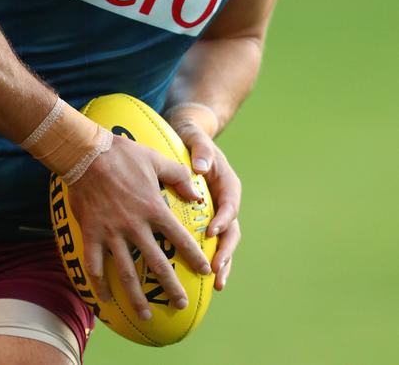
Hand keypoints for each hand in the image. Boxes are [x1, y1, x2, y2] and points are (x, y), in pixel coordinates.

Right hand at [66, 135, 212, 320]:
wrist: (86, 154)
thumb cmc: (122, 154)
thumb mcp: (155, 159)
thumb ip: (178, 176)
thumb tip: (197, 193)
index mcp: (153, 208)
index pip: (179, 238)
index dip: (194, 256)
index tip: (204, 272)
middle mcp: (135, 225)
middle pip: (157, 263)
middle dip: (171, 287)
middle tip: (181, 304)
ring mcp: (112, 232)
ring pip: (126, 272)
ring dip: (137, 297)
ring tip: (146, 315)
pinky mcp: (91, 233)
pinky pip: (94, 265)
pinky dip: (99, 284)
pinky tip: (104, 300)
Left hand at [173, 119, 241, 290]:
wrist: (190, 139)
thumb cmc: (193, 138)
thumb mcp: (197, 138)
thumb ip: (201, 151)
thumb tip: (201, 168)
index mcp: (228, 184)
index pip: (230, 205)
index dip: (223, 220)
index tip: (211, 233)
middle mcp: (226, 201)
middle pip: (231, 230)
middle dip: (226, 251)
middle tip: (216, 270)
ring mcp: (217, 213)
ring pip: (224, 241)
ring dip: (223, 262)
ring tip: (217, 284)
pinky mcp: (206, 220)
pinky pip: (210, 242)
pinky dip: (209, 258)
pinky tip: (201, 279)